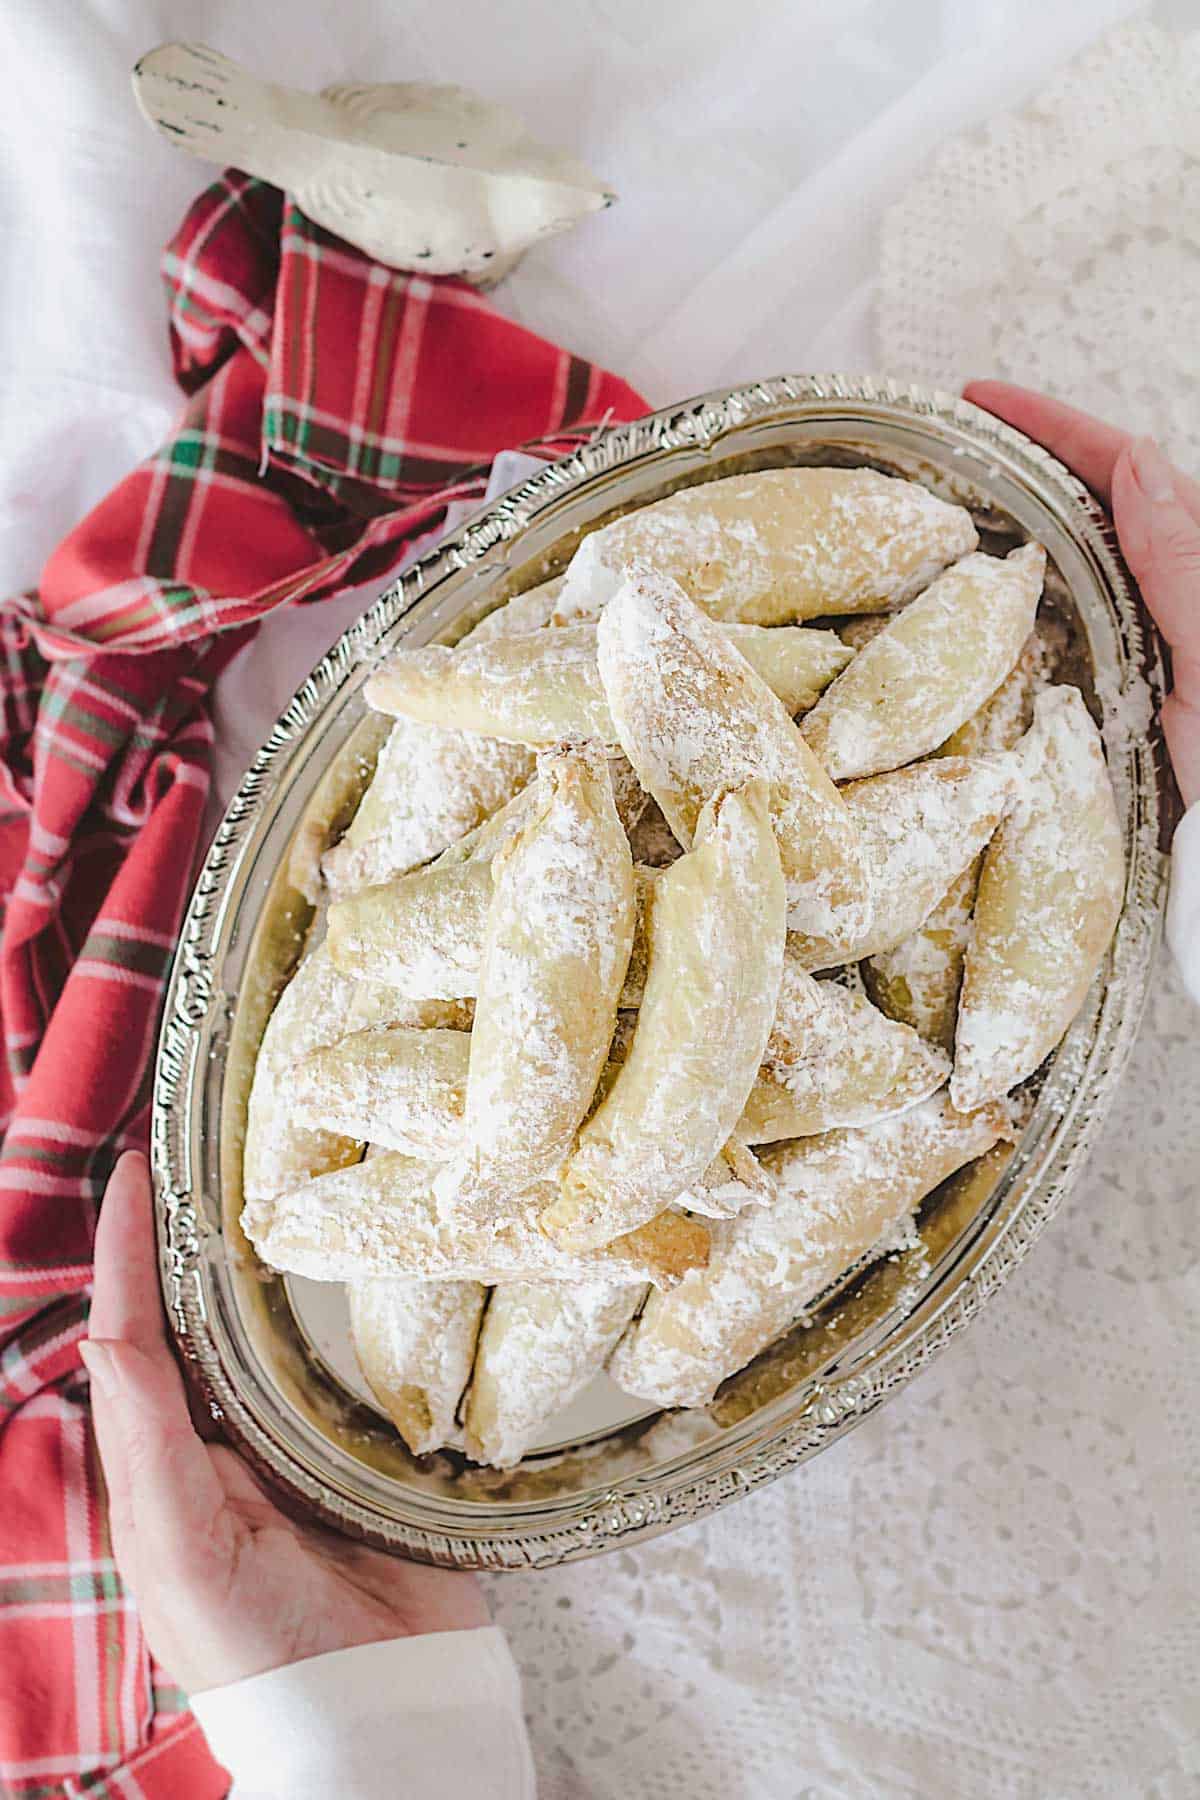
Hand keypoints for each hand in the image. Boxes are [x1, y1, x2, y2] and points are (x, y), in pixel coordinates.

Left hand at [81, 1152, 487, 1695]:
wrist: (383, 1713)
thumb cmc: (262, 1652)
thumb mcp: (183, 1555)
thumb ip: (148, 1450)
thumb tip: (111, 1337)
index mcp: (166, 1468)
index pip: (137, 1337)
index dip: (129, 1255)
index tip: (136, 1174)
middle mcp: (229, 1444)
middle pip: (204, 1319)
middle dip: (194, 1241)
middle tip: (207, 1157)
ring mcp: (303, 1444)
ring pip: (278, 1331)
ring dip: (271, 1264)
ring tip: (279, 1187)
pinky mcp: (374, 1449)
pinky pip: (361, 1362)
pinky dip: (353, 1311)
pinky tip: (365, 1265)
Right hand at [963, 382, 1199, 808]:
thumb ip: (1179, 559)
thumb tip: (1133, 458)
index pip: (1129, 468)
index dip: (1057, 426)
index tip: (982, 398)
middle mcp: (1182, 587)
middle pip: (1106, 499)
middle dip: (1035, 461)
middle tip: (956, 442)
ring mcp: (1159, 635)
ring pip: (1090, 555)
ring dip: (1033, 520)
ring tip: (963, 499)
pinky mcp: (1138, 685)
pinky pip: (1083, 616)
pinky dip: (1041, 587)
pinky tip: (1002, 587)